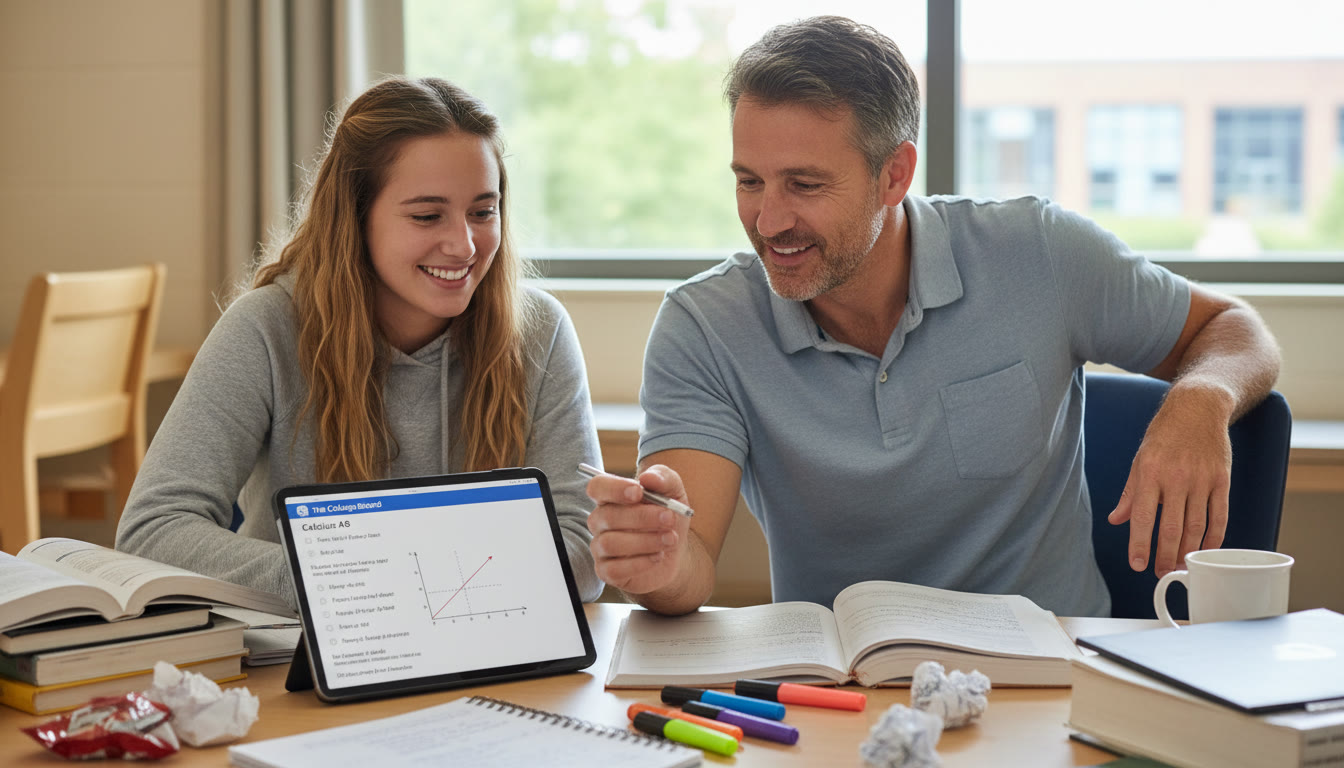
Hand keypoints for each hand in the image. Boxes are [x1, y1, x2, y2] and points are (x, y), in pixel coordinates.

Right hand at [586, 465, 692, 596]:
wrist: (676, 552)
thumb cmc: (668, 518)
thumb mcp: (674, 492)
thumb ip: (663, 478)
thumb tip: (648, 478)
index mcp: (611, 498)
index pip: (597, 487)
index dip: (614, 489)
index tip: (639, 492)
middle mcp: (600, 521)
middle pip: (607, 516)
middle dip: (642, 517)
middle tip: (669, 518)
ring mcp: (600, 547)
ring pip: (611, 543)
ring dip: (646, 541)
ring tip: (670, 539)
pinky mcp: (607, 571)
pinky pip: (614, 569)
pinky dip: (640, 563)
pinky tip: (658, 556)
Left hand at [1107, 388, 1232, 576]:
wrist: (1198, 408)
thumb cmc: (1164, 435)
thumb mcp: (1140, 460)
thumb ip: (1130, 494)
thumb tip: (1116, 520)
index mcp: (1150, 474)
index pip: (1143, 517)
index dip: (1140, 544)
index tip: (1138, 565)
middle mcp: (1176, 478)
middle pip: (1172, 527)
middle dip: (1165, 555)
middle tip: (1160, 573)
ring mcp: (1201, 480)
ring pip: (1197, 526)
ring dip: (1189, 552)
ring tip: (1181, 567)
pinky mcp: (1221, 480)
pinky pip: (1219, 515)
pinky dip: (1215, 537)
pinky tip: (1207, 550)